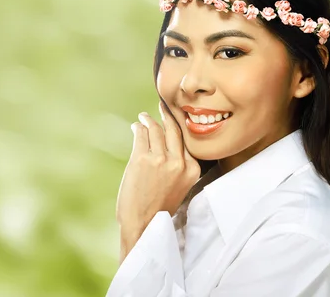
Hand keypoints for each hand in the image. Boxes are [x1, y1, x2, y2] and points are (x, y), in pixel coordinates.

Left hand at [115, 101, 200, 258]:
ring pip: (155, 130)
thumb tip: (169, 141)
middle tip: (162, 106)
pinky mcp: (141, 159)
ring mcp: (160, 160)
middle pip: (173, 130)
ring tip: (144, 117)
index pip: (186, 140)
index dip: (180, 125)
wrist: (143, 224)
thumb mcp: (180, 185)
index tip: (175, 115)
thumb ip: (179, 165)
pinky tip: (137, 127)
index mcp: (192, 169)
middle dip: (167, 115)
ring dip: (149, 120)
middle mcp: (178, 163)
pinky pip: (141, 136)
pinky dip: (138, 129)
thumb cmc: (159, 206)